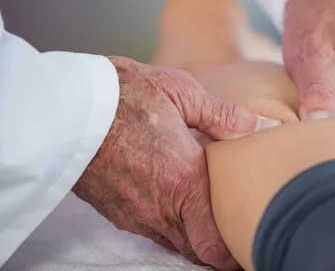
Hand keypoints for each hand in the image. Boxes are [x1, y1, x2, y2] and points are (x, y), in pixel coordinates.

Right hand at [73, 56, 277, 269]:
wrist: (66, 106)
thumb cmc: (125, 95)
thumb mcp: (181, 92)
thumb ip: (222, 115)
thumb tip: (256, 126)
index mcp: (183, 182)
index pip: (214, 247)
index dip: (235, 254)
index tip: (250, 241)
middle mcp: (158, 209)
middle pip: (197, 252)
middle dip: (218, 247)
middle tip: (237, 228)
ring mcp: (133, 214)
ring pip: (173, 242)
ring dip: (193, 235)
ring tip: (209, 213)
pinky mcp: (114, 211)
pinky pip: (150, 230)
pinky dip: (169, 225)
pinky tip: (175, 199)